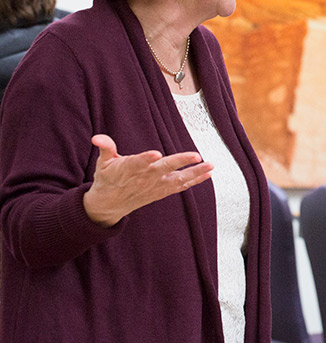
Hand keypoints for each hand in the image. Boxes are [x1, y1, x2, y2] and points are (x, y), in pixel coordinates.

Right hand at [82, 134, 213, 226]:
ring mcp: (155, 186)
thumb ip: (105, 148)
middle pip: (164, 169)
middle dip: (181, 162)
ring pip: (178, 179)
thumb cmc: (108, 178)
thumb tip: (97, 137)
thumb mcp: (103, 163)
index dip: (146, 159)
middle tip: (196, 156)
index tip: (155, 154)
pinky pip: (181, 186)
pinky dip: (195, 180)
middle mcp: (145, 178)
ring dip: (195, 173)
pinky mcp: (162, 191)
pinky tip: (209, 173)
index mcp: (129, 169)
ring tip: (210, 165)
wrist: (110, 205)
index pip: (138, 162)